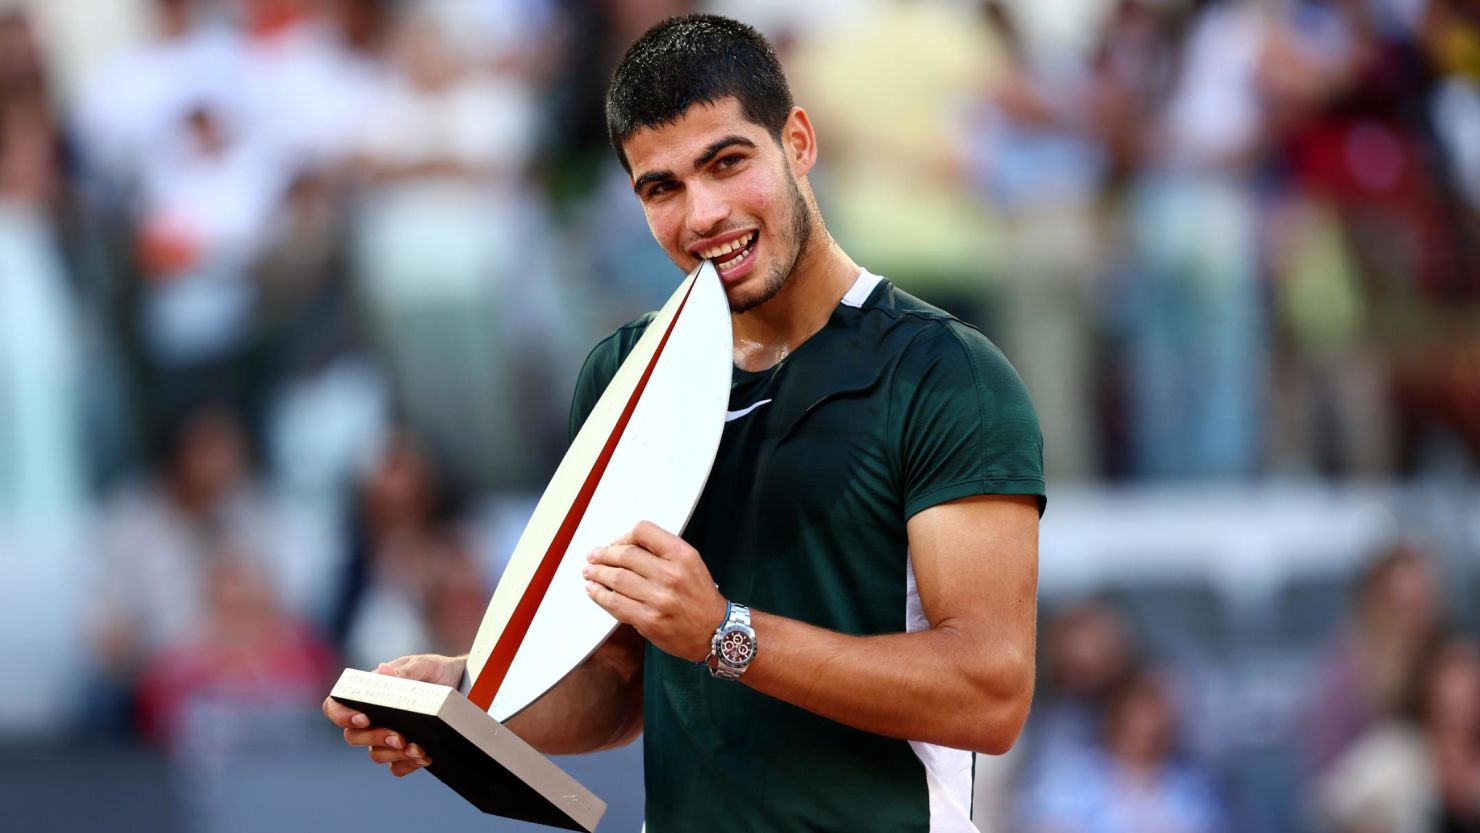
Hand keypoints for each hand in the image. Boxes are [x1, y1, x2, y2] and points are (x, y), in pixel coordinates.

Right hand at [321, 653, 465, 775]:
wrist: (463, 686)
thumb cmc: (436, 671)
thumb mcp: (424, 665)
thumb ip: (404, 670)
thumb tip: (383, 672)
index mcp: (369, 694)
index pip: (337, 706)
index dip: (341, 715)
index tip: (362, 719)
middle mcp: (373, 718)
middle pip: (353, 736)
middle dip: (375, 738)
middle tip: (398, 737)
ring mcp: (387, 736)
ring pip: (375, 754)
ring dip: (394, 754)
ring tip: (418, 748)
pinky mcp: (405, 752)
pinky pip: (396, 767)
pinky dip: (408, 765)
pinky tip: (425, 757)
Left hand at [583, 521, 726, 662]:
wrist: (716, 631)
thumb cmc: (700, 596)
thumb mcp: (690, 564)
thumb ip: (661, 552)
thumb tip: (622, 546)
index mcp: (683, 555)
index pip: (643, 531)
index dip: (623, 536)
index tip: (614, 543)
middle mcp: (671, 574)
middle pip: (625, 555)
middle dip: (603, 554)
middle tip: (592, 556)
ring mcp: (659, 599)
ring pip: (617, 578)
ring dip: (596, 574)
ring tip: (588, 572)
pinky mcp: (648, 620)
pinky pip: (615, 603)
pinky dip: (598, 595)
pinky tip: (593, 590)